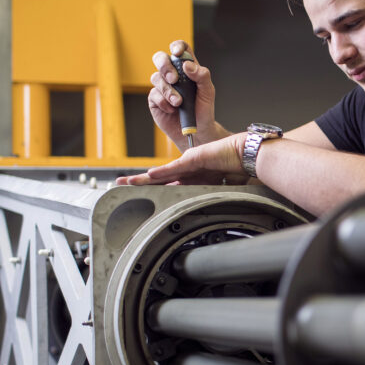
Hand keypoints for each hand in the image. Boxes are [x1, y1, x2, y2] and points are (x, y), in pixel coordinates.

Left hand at [117, 133, 248, 185]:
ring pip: (161, 173)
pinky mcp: (193, 160)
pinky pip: (174, 168)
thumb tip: (200, 207)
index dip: (152, 188)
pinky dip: (162, 172)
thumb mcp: (217, 189)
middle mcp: (186, 170)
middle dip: (138, 181)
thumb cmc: (235, 169)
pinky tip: (150, 175)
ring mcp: (188, 163)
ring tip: (127, 181)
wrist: (245, 156)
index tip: (139, 193)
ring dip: (143, 178)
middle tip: (120, 183)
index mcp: (191, 178)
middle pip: (157, 177)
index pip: (166, 184)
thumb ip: (206, 197)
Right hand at [149, 40, 215, 150]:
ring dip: (168, 90)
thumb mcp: (208, 92)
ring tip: (179, 103)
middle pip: (160, 58)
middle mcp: (172, 75)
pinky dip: (164, 102)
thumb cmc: (203, 110)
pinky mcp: (155, 100)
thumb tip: (187, 65)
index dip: (176, 46)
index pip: (180, 49)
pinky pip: (154, 95)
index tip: (177, 53)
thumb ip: (202, 76)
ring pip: (156, 78)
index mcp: (187, 68)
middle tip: (174, 79)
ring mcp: (162, 87)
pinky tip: (173, 110)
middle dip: (164, 65)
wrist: (197, 131)